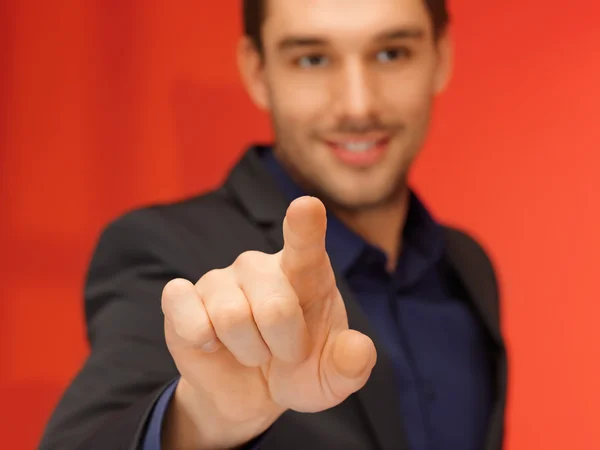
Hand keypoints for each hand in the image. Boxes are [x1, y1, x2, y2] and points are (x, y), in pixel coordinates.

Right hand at [161, 196, 376, 448]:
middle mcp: (260, 266)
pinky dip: (200, 340)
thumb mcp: (332, 377)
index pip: (305, 241)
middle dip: (283, 346)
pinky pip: (185, 312)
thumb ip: (350, 365)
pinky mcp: (182, 295)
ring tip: (252, 351)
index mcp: (305, 271)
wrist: (251, 392)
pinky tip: (210, 342)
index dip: (305, 224)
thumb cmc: (297, 371)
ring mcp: (220, 278)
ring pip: (231, 319)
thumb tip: (360, 350)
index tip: (306, 206)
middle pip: (274, 307)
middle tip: (285, 353)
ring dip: (247, 352)